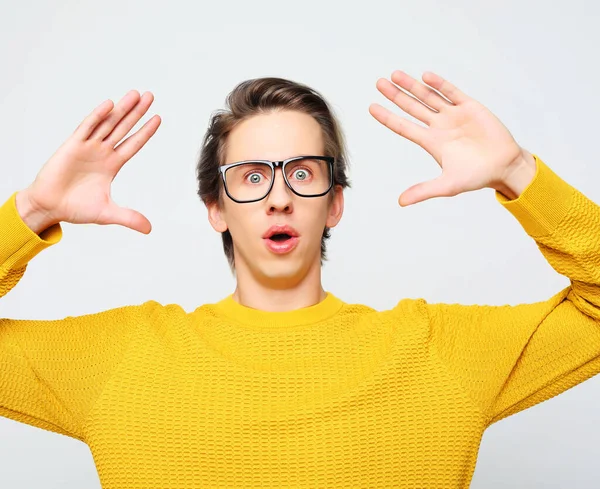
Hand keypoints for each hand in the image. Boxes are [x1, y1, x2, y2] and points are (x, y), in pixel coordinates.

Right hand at [17, 90, 160, 233]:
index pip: (133, 144)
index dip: (145, 132)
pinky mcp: (71, 146)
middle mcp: (102, 152)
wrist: (50, 207)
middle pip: (123, 128)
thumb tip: (149, 229)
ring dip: (121, 109)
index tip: (158, 118)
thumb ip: (129, 218)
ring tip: (136, 95)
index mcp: (112, 165)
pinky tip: (109, 105)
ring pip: (108, 124)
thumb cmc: (76, 208)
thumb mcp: (108, 213)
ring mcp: (87, 147)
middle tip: (150, 96)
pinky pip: (86, 128)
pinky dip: (97, 117)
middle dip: (137, 112)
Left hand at [369, 71, 535, 205]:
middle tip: (379, 82)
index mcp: (431, 142)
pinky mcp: (470, 107)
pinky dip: (439, 84)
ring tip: (395, 75)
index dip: (387, 117)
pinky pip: (452, 92)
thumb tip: (400, 202)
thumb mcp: (447, 185)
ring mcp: (454, 115)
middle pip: (412, 107)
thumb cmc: (477, 177)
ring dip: (412, 86)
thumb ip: (423, 191)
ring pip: (428, 97)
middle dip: (395, 95)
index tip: (371, 107)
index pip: (403, 127)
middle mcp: (439, 126)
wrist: (504, 166)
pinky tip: (425, 77)